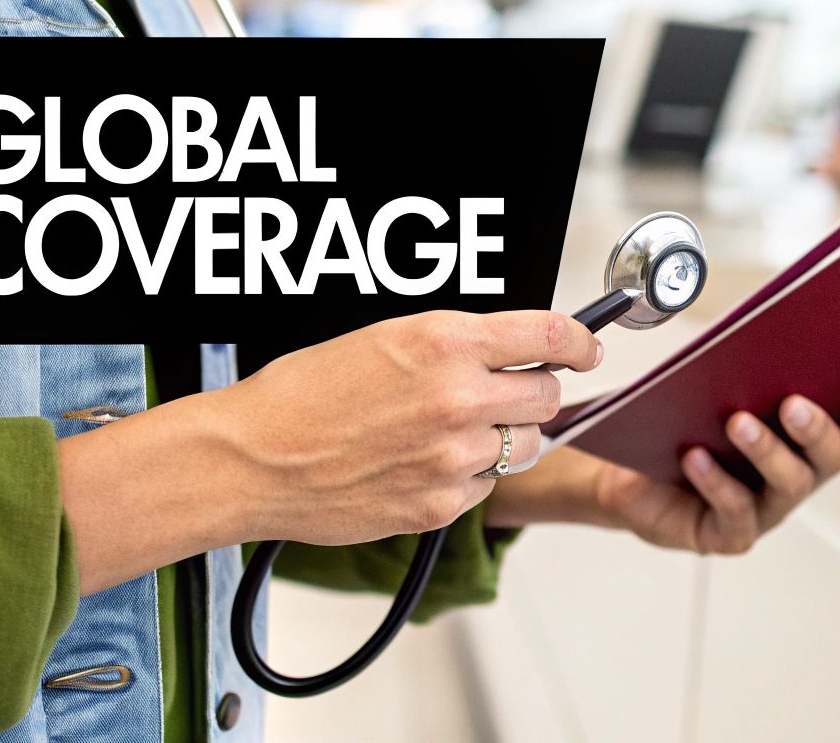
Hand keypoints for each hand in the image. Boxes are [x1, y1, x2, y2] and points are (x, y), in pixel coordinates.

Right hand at [57, 310, 599, 593]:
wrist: (251, 459)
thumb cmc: (304, 394)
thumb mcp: (386, 339)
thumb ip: (458, 345)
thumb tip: (515, 351)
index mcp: (446, 342)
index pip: (551, 334)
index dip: (581, 342)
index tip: (587, 349)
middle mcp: (459, 397)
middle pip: (548, 395)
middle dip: (534, 392)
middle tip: (505, 393)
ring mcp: (453, 456)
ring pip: (525, 446)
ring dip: (505, 438)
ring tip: (451, 433)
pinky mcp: (441, 505)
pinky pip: (486, 488)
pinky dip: (467, 478)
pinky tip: (421, 465)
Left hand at [485, 392, 839, 555]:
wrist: (629, 476)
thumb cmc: (680, 427)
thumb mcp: (709, 389)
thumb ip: (736, 364)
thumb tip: (745, 326)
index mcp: (800, 440)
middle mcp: (794, 476)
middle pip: (830, 459)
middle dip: (816, 429)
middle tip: (792, 403)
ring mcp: (766, 509)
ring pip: (789, 486)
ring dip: (767, 451)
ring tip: (737, 422)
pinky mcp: (729, 534)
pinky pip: (736, 513)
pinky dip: (718, 483)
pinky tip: (695, 458)